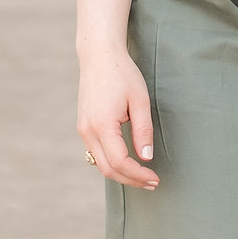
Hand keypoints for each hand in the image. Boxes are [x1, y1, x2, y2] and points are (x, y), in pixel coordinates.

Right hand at [78, 47, 157, 186]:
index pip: (120, 162)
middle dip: (131, 180)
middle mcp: (88, 130)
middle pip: (108, 169)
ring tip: (142, 176)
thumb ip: (143, 131)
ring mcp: (83, 129)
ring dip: (121, 174)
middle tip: (152, 183)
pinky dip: (111, 163)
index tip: (154, 178)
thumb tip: (146, 158)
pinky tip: (127, 163)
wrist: (99, 56)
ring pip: (99, 164)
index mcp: (102, 125)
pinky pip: (95, 153)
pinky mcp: (83, 126)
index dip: (138, 174)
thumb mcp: (140, 100)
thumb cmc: (123, 74)